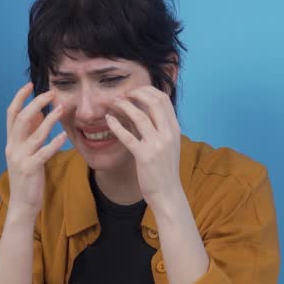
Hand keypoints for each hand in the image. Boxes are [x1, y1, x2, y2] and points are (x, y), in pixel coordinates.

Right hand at [4, 82, 66, 215]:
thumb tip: (37, 113)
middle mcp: (13, 147)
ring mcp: (20, 158)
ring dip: (49, 119)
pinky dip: (54, 143)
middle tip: (51, 93)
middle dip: (36, 103)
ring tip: (62, 109)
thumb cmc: (27, 177)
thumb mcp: (25, 153)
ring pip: (34, 134)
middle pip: (21, 118)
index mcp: (11, 142)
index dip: (19, 98)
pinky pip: (43, 153)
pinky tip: (64, 136)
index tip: (30, 85)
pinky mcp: (30, 169)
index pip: (11, 114)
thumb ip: (29, 134)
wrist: (22, 204)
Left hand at [105, 86, 183, 206]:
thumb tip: (144, 111)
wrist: (167, 193)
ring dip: (124, 105)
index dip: (147, 91)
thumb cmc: (164, 169)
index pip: (163, 99)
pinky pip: (128, 136)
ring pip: (140, 116)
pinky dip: (116, 125)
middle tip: (122, 94)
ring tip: (113, 103)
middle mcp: (168, 134)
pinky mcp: (144, 156)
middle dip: (136, 93)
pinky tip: (108, 120)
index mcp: (174, 129)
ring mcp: (157, 145)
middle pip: (153, 102)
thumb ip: (159, 128)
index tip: (134, 92)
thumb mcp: (168, 144)